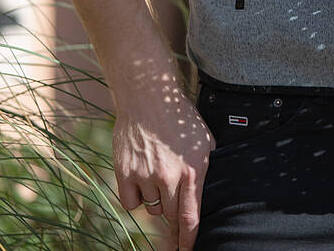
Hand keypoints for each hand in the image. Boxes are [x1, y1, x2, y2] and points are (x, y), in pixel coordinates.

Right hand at [113, 89, 214, 249]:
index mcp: (194, 171)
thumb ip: (207, 168)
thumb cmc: (179, 118)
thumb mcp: (206, 141)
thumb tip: (208, 194)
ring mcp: (146, 176)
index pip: (190, 218)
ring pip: (151, 209)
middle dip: (172, 218)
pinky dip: (134, 197)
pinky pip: (130, 203)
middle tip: (171, 211)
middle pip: (170, 216)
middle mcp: (170, 177)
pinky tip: (140, 179)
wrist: (148, 97)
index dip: (188, 240)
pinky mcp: (125, 173)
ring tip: (157, 174)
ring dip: (154, 200)